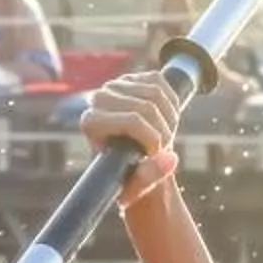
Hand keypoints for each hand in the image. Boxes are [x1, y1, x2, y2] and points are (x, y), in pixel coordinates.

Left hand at [80, 70, 181, 210]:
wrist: (133, 161)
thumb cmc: (129, 176)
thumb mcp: (137, 184)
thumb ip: (150, 176)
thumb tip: (169, 159)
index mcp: (91, 121)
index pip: (134, 120)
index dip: (153, 137)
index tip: (156, 154)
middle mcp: (98, 98)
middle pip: (148, 107)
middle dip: (164, 130)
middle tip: (164, 147)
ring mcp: (115, 85)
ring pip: (157, 94)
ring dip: (169, 118)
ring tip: (165, 136)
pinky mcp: (133, 77)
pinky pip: (162, 83)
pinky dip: (171, 104)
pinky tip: (166, 120)